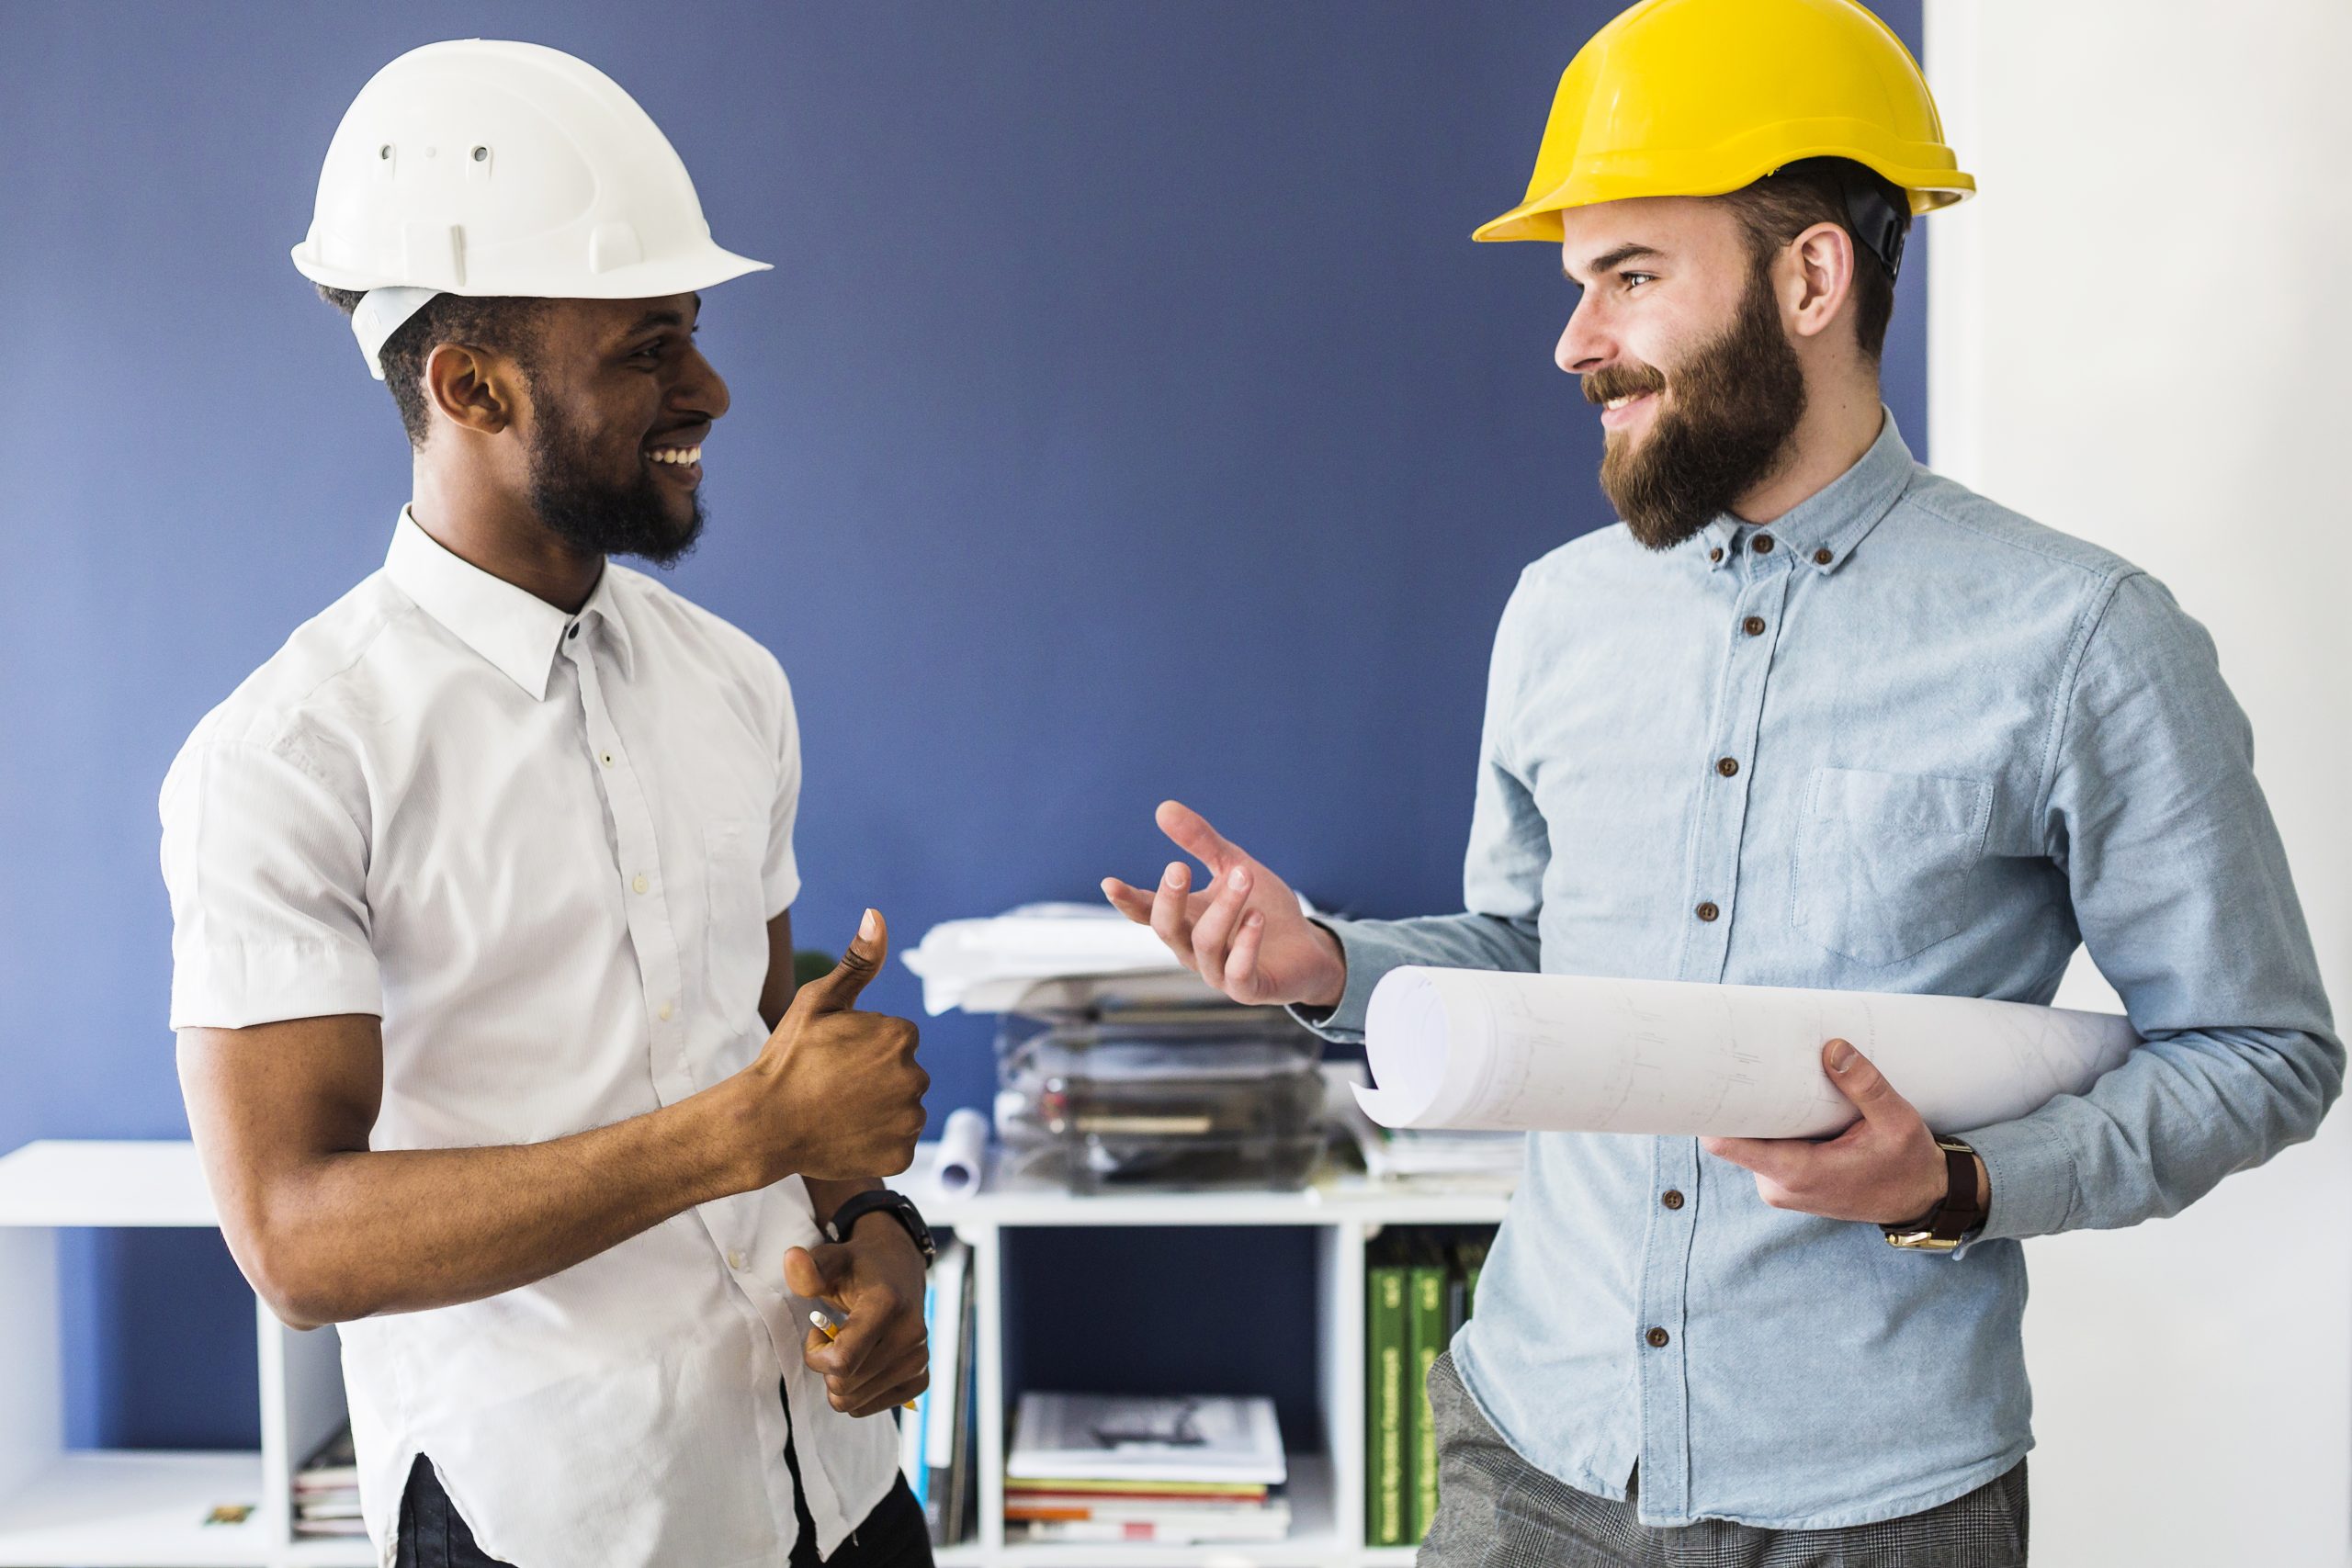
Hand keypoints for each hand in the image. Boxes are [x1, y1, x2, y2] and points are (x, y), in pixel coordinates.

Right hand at [729, 910, 927, 1187]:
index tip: (836, 1058)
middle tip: (834, 1086)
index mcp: (900, 1037)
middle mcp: (915, 1077)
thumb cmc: (786, 1059)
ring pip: (904, 1108)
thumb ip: (856, 963)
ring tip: (838, 1111)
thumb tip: (877, 916)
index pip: (899, 1039)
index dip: (865, 1047)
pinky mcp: (903, 1155)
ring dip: (880, 1110)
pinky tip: (846, 1135)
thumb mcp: (816, 1002)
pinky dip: (878, 1141)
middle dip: (878, 1078)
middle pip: (905, 1073)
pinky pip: (899, 1142)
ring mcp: (909, 1120)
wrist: (763, 1124)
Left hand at [786, 1225, 929, 1416]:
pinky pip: (870, 1408)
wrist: (900, 1270)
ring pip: (854, 1403)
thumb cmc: (859, 1268)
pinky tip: (864, 1362)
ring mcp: (919, 1360)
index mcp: (888, 1306)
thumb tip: (791, 1258)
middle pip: (844, 1387)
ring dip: (841, 1380)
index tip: (817, 1330)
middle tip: (834, 1338)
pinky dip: (858, 1391)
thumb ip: (809, 1267)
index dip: (815, 1354)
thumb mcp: (831, 1260)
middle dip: (826, 1366)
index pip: (841, 1362)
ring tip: (850, 1348)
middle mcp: (911, 1335)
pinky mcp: (920, 1379)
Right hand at [1101, 800, 1347, 1008]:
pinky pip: (1238, 973)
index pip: (1147, 912)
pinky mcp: (1249, 989)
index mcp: (1185, 921)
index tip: (1109, 883)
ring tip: (1243, 876)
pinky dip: (1246, 944)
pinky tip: (1257, 918)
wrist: (1308, 950)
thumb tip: (1163, 808)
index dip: (1127, 900)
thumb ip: (1201, 841)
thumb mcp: (1234, 866)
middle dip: (1170, 899)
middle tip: (1178, 866)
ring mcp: (1219, 973)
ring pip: (1206, 944)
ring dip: (1223, 909)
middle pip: (1167, 929)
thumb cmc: (1265, 908)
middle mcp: (1193, 950)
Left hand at [1701, 1039, 1982, 1224]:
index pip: (1725, 1143)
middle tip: (1748, 1057)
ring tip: (1772, 1075)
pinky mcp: (1785, 1182)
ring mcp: (1779, 1187)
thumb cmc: (1908, 1163)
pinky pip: (1763, 1148)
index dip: (1712, 1110)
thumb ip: (1865, 1086)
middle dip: (1740, 1099)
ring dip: (1759, 1111)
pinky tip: (1785, 1100)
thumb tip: (1832, 1047)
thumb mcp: (1897, 1121)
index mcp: (1796, 1173)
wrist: (1918, 1199)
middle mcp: (1778, 1185)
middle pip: (1734, 1134)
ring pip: (1749, 1140)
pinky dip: (1772, 1125)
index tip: (1714, 1073)